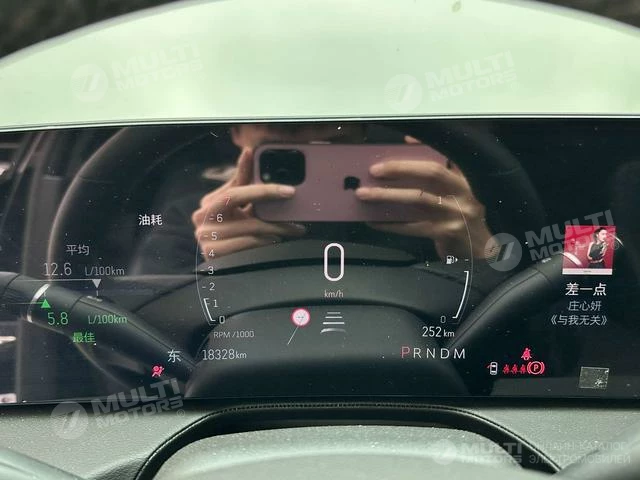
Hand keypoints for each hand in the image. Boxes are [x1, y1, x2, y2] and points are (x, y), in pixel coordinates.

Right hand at [191, 148, 305, 259]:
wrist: (219, 259)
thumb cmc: (230, 224)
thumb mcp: (237, 201)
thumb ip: (243, 178)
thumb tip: (248, 151)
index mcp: (209, 203)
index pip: (238, 193)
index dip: (264, 190)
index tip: (288, 191)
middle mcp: (202, 220)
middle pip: (248, 218)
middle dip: (276, 220)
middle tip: (297, 222)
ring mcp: (206, 240)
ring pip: (251, 234)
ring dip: (274, 234)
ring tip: (289, 233)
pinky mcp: (214, 257)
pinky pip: (247, 248)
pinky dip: (263, 246)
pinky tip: (273, 243)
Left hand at [355, 136, 493, 259]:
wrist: (478, 251)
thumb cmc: (459, 216)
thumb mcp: (456, 192)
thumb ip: (439, 171)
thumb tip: (407, 145)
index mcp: (465, 177)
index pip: (448, 154)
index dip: (427, 145)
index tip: (405, 140)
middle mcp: (464, 192)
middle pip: (431, 173)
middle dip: (400, 169)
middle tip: (374, 170)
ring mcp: (456, 213)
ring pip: (418, 199)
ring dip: (387, 195)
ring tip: (364, 194)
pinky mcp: (445, 232)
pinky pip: (412, 226)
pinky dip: (390, 224)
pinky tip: (373, 221)